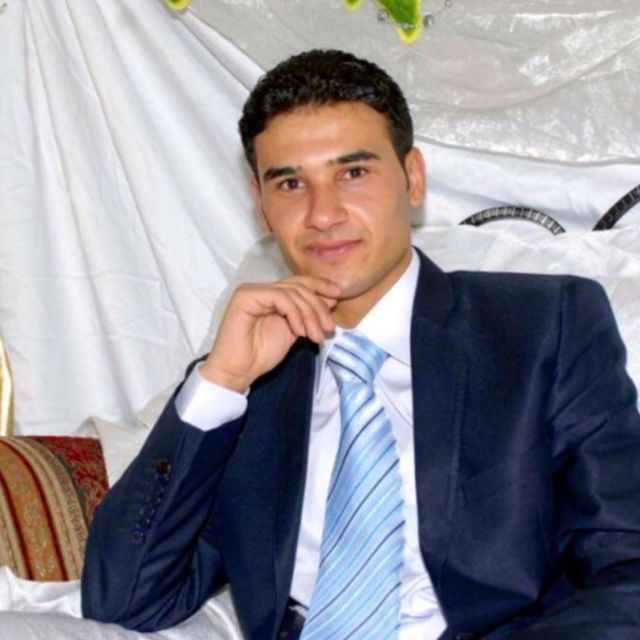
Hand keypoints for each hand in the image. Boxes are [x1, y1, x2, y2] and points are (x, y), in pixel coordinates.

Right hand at [200, 276, 339, 391]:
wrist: (237, 372)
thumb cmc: (261, 355)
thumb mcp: (294, 331)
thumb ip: (307, 314)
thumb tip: (331, 297)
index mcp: (271, 295)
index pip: (299, 283)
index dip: (319, 286)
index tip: (338, 296)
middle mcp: (261, 289)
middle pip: (298, 287)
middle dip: (318, 307)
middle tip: (329, 328)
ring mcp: (252, 291)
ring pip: (291, 292)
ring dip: (309, 314)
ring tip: (315, 336)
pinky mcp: (245, 296)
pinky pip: (279, 297)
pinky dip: (294, 314)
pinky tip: (299, 332)